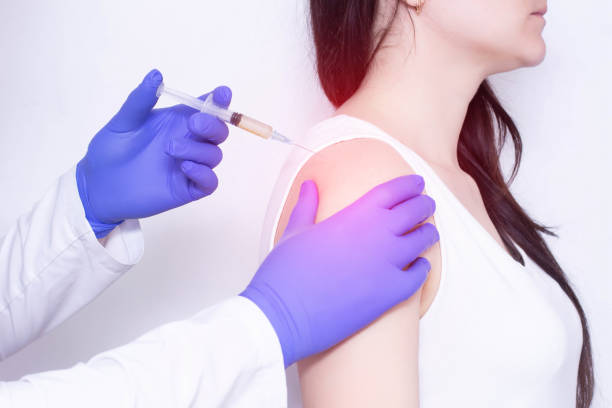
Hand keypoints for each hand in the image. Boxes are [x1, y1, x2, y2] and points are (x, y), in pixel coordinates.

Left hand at [76, 69, 231, 236]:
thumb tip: (156, 75)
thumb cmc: (110, 151)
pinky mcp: (187, 189)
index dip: (219, 100)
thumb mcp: (124, 121)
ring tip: (170, 149)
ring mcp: (190, 166)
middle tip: (194, 123)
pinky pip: (210, 182)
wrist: (98, 185)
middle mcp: (188, 142)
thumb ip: (140, 100)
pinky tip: (185, 167)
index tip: (222, 93)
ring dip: (198, 149)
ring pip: (214, 155)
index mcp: (177, 122)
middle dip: (212, 125)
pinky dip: (204, 173)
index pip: (207, 108)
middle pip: (218, 131)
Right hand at [241, 175, 438, 366]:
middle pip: (414, 211)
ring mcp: (388, 264)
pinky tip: (420, 266)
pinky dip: (422, 268)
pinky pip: (419, 275)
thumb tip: (310, 185)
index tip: (416, 183)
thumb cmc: (285, 271)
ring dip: (427, 234)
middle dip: (423, 205)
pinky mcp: (391, 293)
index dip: (409, 185)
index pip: (393, 190)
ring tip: (428, 232)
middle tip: (427, 204)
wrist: (284, 314)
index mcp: (355, 214)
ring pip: (422, 241)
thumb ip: (307, 205)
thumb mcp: (295, 231)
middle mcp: (377, 234)